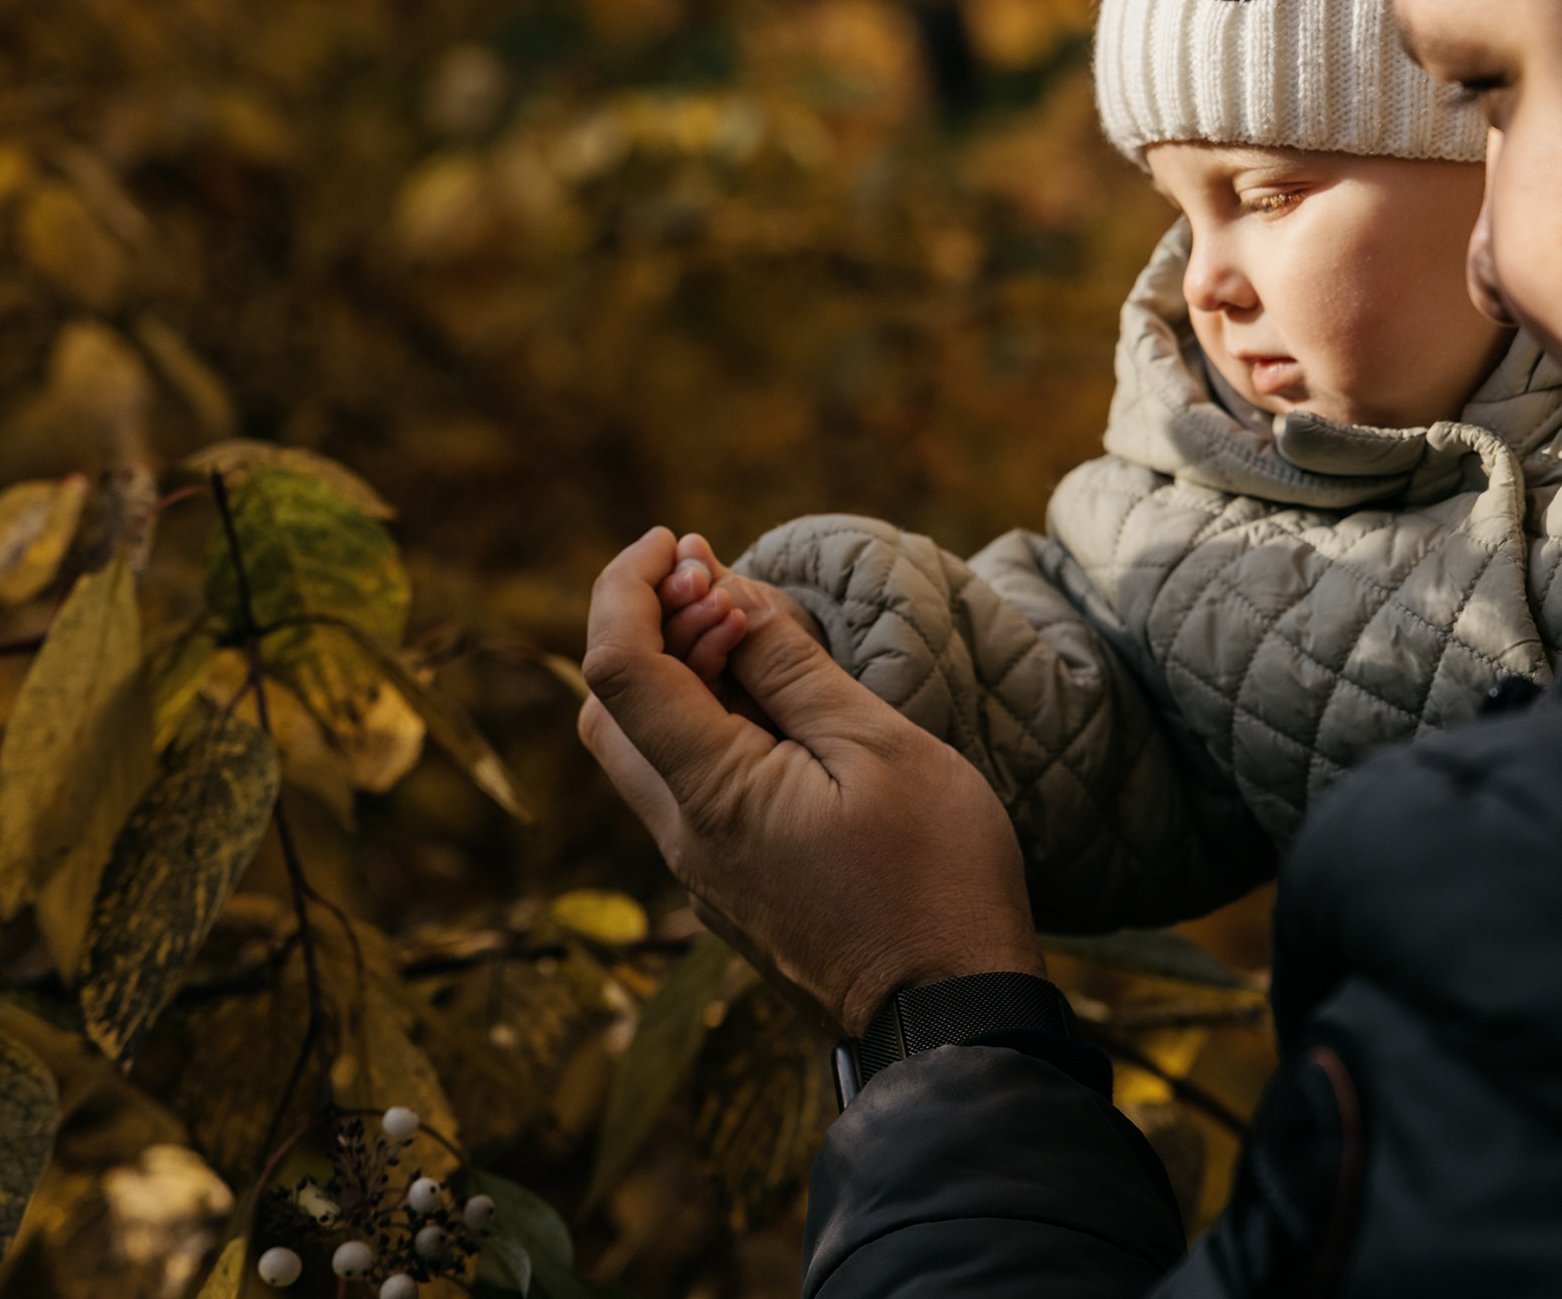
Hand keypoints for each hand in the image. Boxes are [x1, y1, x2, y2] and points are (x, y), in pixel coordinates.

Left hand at [581, 528, 1042, 1036]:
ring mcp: (703, 873)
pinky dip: (708, 727)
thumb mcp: (877, 748)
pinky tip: (775, 706)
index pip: (617, 666)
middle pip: (610, 707)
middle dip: (649, 626)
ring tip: (755, 634)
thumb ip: (789, 668)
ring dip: (681, 677)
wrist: (952, 1020)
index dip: (629, 586)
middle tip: (720, 584)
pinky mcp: (731, 893)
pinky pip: (690, 791)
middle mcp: (683, 837)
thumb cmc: (935, 878)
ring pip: (646, 751)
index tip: (675, 541)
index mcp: (710, 794)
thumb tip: (727, 594)